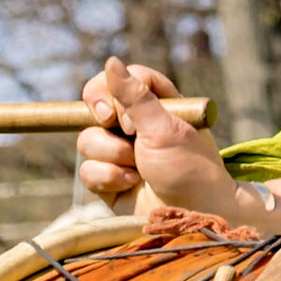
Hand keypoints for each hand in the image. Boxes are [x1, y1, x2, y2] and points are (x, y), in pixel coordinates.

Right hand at [75, 58, 280, 230]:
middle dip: (105, 121)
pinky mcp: (108, 179)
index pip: (121, 78)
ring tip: (139, 168)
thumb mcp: (165, 129)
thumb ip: (135, 97)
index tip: (124, 114)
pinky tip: (131, 184)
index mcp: (157, 104)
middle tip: (123, 132)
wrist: (193, 218)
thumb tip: (111, 61)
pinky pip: (88, 170)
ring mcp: (120, 151)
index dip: (114, 92)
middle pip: (95, 105)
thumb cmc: (190, 169)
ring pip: (87, 139)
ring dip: (113, 155)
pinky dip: (108, 177)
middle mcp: (135, 125)